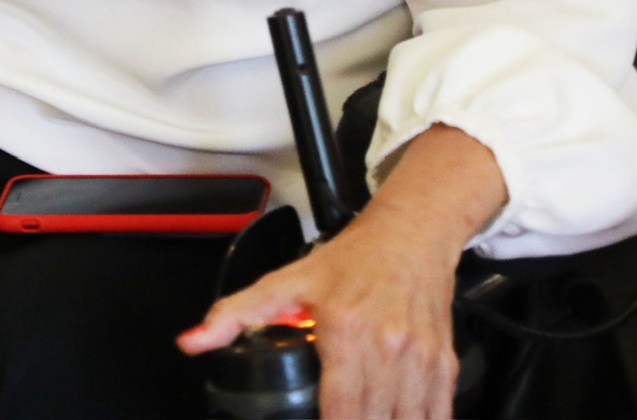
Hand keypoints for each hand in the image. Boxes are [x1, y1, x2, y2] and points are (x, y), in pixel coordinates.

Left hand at [177, 212, 460, 417]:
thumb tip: (192, 342)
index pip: (341, 408)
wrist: (410, 235)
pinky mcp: (444, 365)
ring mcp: (420, 359)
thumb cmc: (351, 260)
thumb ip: (235, 315)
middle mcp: (388, 347)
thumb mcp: (286, 281)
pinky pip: (437, 413)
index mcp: (346, 331)